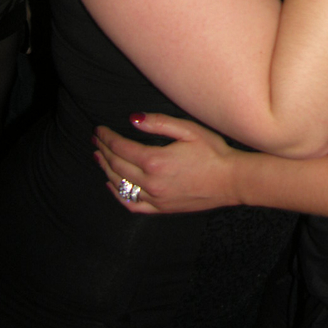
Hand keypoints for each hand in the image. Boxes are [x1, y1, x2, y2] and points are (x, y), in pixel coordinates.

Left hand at [93, 113, 239, 213]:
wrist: (231, 180)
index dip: (107, 137)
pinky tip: (112, 185)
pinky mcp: (162, 209)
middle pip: (116, 166)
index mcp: (155, 161)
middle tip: (96, 140)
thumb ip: (159, 124)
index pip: (121, 148)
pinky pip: (132, 204)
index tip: (99, 130)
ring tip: (99, 157)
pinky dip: (118, 194)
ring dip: (106, 170)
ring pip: (120, 185)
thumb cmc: (214, 152)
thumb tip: (133, 119)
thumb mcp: (188, 130)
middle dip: (103, 151)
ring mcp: (155, 198)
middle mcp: (151, 182)